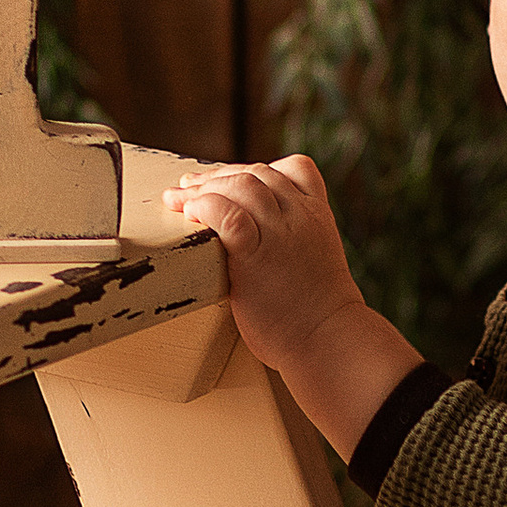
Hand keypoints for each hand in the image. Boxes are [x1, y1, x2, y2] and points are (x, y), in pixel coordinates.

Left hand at [165, 159, 419, 460]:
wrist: (327, 339)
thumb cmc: (315, 312)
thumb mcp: (314, 260)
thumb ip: (291, 239)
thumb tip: (254, 237)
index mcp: (318, 215)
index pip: (296, 168)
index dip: (258, 169)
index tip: (231, 180)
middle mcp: (301, 216)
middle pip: (257, 173)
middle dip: (219, 176)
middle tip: (190, 188)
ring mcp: (280, 233)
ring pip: (241, 184)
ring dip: (204, 187)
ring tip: (179, 200)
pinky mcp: (256, 255)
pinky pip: (227, 215)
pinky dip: (204, 207)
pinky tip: (191, 216)